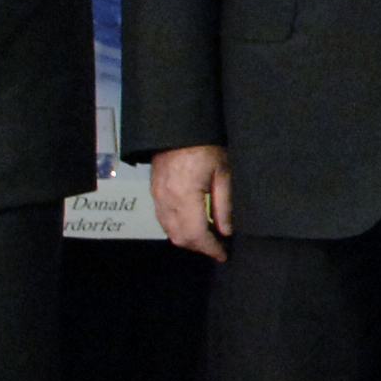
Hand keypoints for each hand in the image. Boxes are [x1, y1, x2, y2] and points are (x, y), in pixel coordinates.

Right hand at [150, 144, 235, 261]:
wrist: (179, 125)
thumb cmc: (206, 145)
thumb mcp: (223, 172)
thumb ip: (224, 205)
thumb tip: (226, 231)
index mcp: (184, 196)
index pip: (196, 234)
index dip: (210, 248)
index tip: (224, 254)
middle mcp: (166, 200)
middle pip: (180, 237)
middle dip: (200, 247)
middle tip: (219, 248)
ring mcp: (157, 196)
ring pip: (169, 230)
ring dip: (188, 239)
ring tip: (209, 238)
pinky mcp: (154, 190)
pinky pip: (163, 219)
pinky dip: (178, 228)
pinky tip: (194, 223)